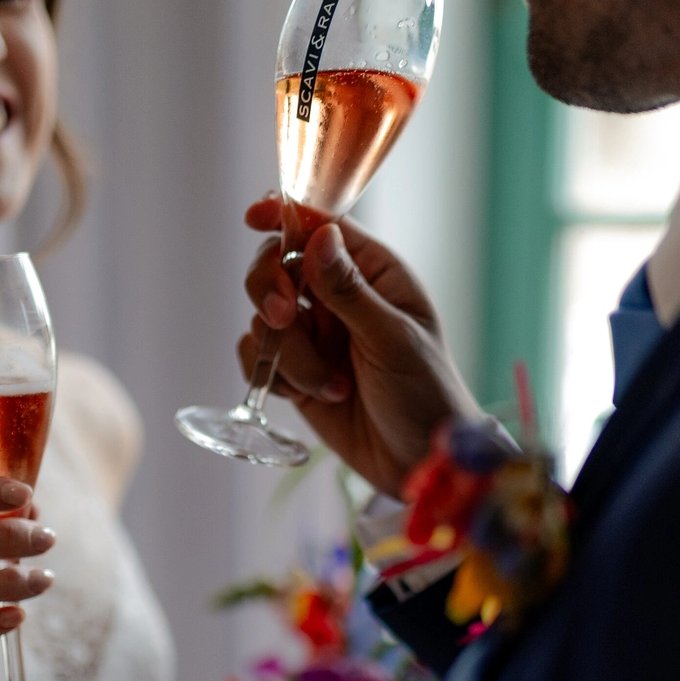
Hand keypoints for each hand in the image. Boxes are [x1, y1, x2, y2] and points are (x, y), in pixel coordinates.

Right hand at [239, 197, 479, 495]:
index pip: (322, 227)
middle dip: (272, 291)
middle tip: (284, 318)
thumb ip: (350, 291)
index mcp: (375, 273)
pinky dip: (274, 375)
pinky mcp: (296, 371)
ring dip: (291, 355)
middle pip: (277, 266)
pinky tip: (312, 395)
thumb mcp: (392, 340)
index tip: (254, 218)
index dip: (284, 217)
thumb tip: (319, 236)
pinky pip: (258, 355)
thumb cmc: (425, 394)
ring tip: (332, 387)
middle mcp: (339, 296)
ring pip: (265, 318)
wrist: (418, 463)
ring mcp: (315, 334)